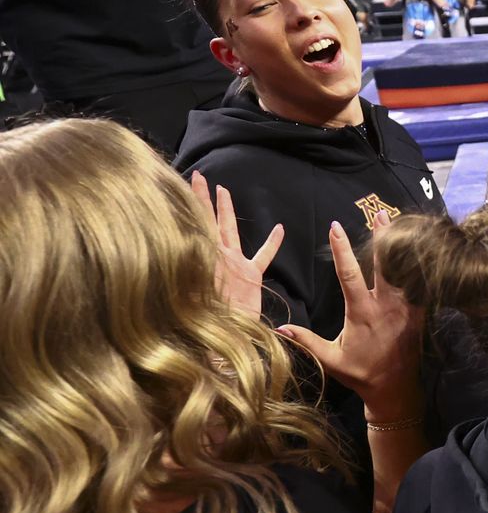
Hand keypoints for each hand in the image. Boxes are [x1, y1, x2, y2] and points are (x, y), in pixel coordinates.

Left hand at [189, 171, 283, 319]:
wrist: (224, 337)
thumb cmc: (205, 316)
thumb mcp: (194, 286)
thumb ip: (193, 264)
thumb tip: (183, 242)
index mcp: (206, 254)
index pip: (198, 220)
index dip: (193, 198)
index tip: (189, 177)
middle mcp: (218, 255)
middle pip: (209, 219)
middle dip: (203, 197)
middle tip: (198, 175)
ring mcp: (235, 263)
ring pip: (230, 230)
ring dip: (227, 211)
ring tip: (224, 190)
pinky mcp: (250, 275)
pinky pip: (263, 255)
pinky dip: (271, 243)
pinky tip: (279, 229)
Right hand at [275, 220, 423, 416]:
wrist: (395, 389)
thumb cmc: (360, 374)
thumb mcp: (330, 359)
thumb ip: (307, 341)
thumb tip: (279, 328)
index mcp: (362, 312)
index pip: (349, 274)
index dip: (341, 249)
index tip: (335, 227)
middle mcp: (385, 305)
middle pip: (384, 264)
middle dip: (381, 237)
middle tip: (379, 213)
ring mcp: (405, 308)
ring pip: (404, 271)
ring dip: (401, 248)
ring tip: (401, 224)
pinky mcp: (418, 314)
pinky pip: (419, 286)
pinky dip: (417, 269)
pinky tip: (420, 253)